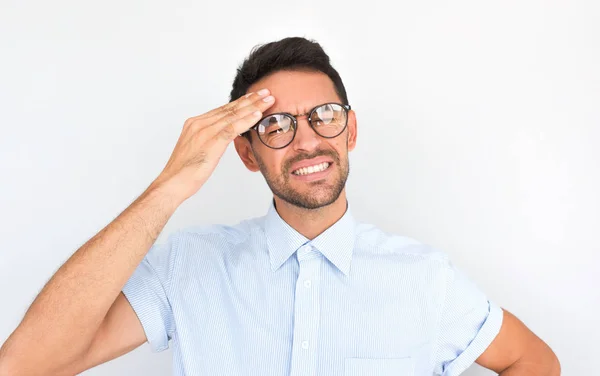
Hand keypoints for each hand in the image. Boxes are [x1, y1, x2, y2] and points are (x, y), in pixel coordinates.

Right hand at [150, 89, 274, 202]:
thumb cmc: (185, 171)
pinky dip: (246, 120)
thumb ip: (209, 140)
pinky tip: (258, 115)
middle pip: (230, 109)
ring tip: (268, 99)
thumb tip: (222, 139)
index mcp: (195, 124)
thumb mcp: (198, 150)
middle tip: (266, 92)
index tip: (255, 97)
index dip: (241, 103)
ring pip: (233, 115)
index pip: (223, 110)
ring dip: (253, 106)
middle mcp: (199, 123)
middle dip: (250, 100)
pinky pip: (232, 128)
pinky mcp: (210, 141)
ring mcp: (204, 131)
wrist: (172, 182)